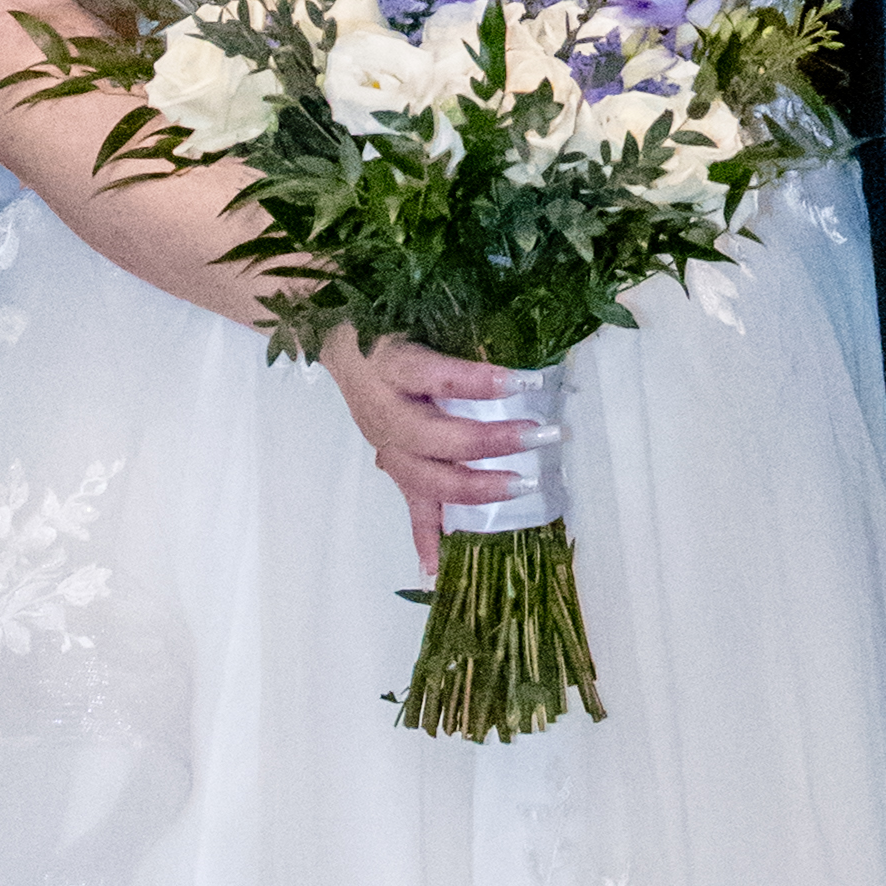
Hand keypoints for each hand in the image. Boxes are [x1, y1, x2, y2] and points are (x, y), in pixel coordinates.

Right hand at [324, 325, 545, 581]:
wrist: (343, 342)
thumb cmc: (397, 324)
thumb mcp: (426, 316)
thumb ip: (468, 331)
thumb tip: (526, 350)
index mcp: (393, 364)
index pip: (436, 375)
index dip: (479, 381)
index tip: (528, 381)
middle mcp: (384, 410)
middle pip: (433, 436)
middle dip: (490, 441)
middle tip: (542, 435)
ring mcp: (386, 443)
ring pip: (424, 476)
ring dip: (474, 487)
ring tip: (521, 487)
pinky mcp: (392, 464)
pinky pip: (410, 506)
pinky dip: (425, 538)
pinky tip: (438, 569)